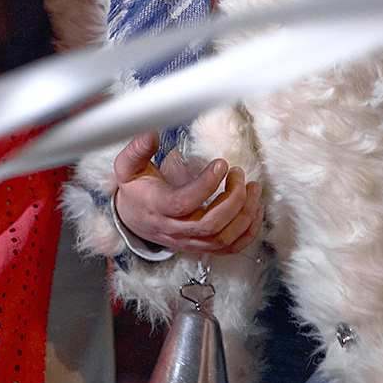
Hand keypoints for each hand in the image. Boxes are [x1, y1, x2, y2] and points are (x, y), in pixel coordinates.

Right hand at [113, 131, 262, 255]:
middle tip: (239, 174)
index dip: (206, 185)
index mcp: (157, 207)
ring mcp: (188, 242)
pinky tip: (254, 210)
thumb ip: (137, 150)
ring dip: (244, 215)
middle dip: (232, 199)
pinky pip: (228, 249)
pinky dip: (247, 233)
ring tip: (252, 188)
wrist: (132, 219)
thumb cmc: (135, 189)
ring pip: (222, 238)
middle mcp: (173, 229)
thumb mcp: (127, 166)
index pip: (184, 203)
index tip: (221, 163)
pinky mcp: (200, 247)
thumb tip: (151, 133)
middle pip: (209, 224)